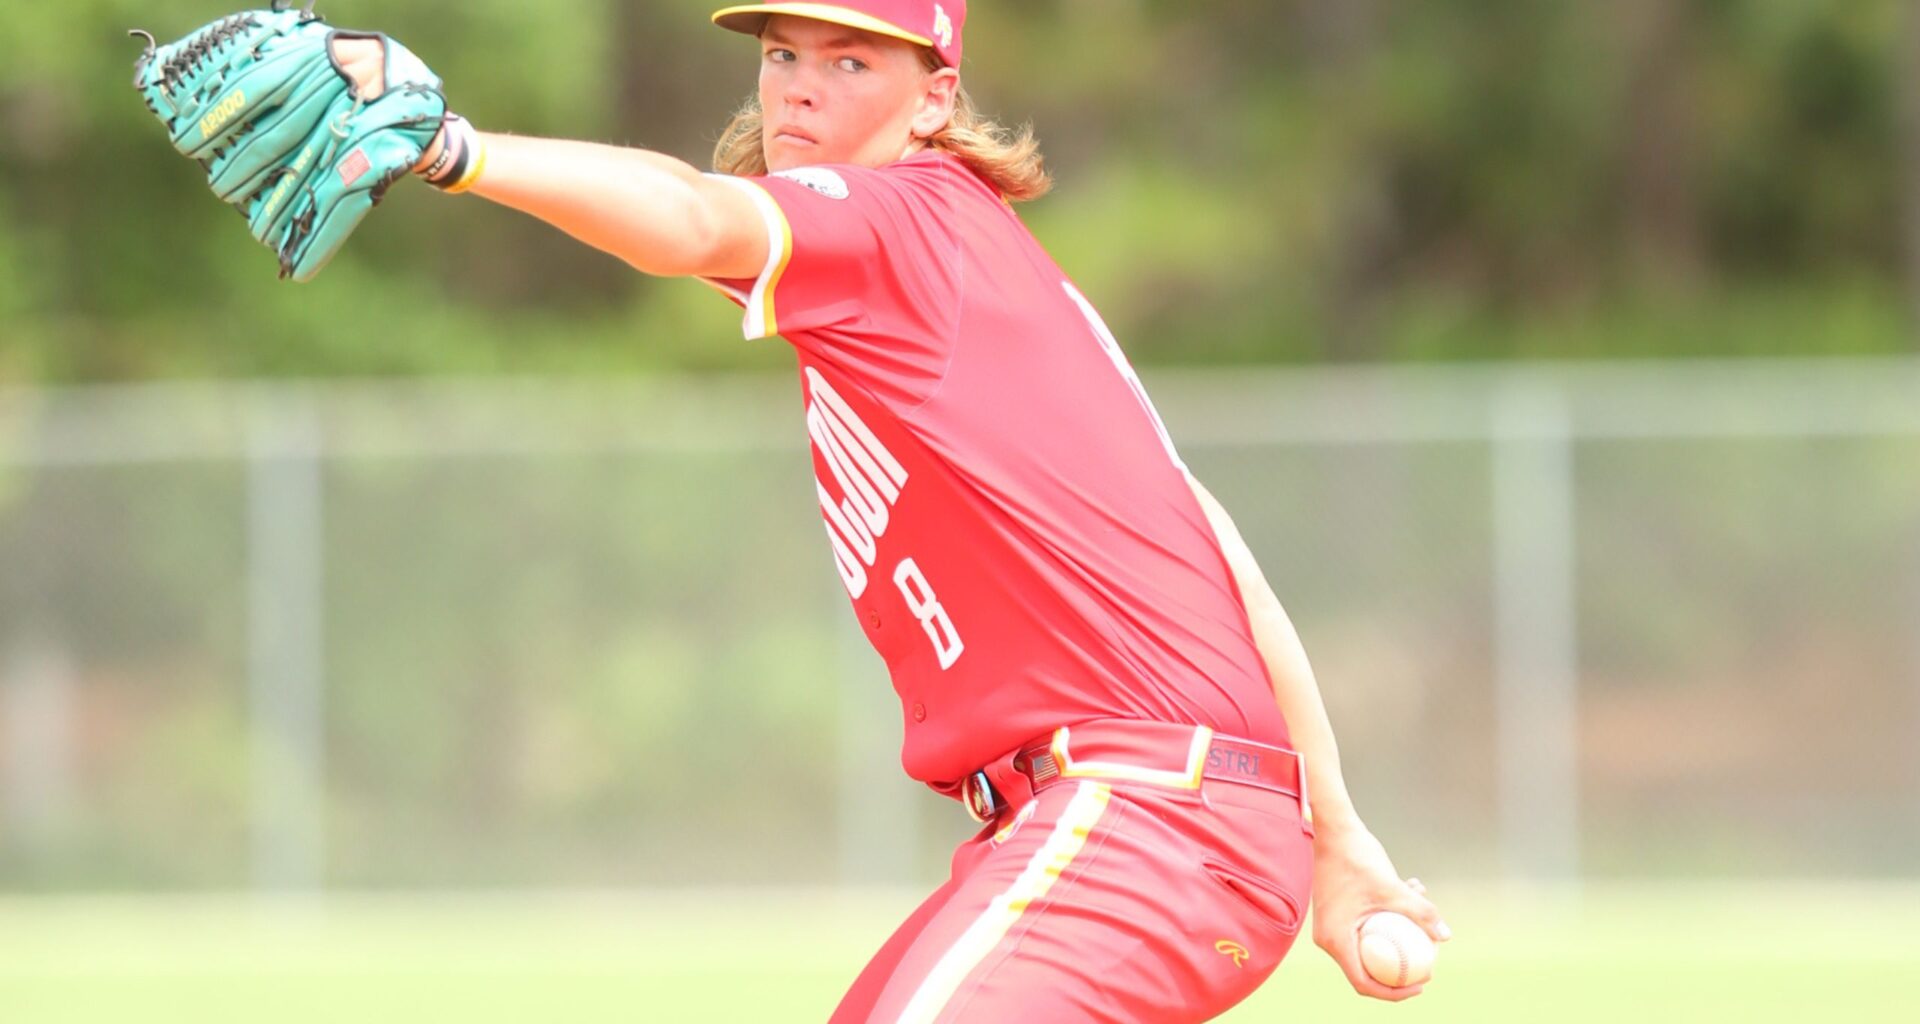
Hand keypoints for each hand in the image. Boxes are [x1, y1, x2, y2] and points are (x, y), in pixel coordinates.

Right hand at [1309, 822, 1449, 1000]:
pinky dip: (1390, 916)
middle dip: (1401, 964)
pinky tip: (1413, 888)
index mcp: (1335, 940)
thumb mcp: (1393, 888)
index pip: (1364, 982)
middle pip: (1368, 967)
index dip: (1394, 992)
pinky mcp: (1339, 913)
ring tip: (1423, 902)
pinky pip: (1368, 926)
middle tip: (1428, 963)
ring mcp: (1333, 926)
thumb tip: (1445, 936)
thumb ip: (1420, 912)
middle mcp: (1330, 938)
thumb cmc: (1357, 858)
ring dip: (1400, 931)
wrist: (1333, 830)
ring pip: (1371, 944)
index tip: (1419, 985)